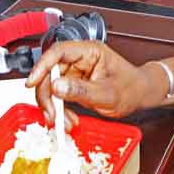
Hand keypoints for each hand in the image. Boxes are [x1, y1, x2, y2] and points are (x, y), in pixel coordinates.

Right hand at [25, 41, 154, 130]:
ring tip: (63, 122)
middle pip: (50, 71)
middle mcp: (80, 58)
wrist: (142, 94)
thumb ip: (81, 90)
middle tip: (51, 114)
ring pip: (52, 85)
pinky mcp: (75, 83)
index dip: (41, 66)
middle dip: (47, 95)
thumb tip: (56, 86)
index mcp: (90, 51)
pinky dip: (60, 109)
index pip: (58, 52)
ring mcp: (76, 71)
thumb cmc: (132, 88)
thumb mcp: (108, 93)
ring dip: (53, 106)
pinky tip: (68, 120)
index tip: (32, 83)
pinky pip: (60, 95)